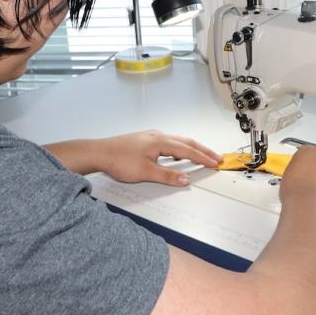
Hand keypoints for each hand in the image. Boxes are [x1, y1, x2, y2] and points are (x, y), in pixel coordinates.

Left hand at [94, 130, 221, 186]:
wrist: (99, 153)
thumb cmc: (119, 160)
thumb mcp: (145, 172)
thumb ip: (167, 176)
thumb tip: (185, 179)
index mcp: (160, 141)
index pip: (188, 150)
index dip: (203, 157)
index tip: (216, 162)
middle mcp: (158, 136)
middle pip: (186, 142)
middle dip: (202, 150)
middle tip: (216, 157)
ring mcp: (151, 137)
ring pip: (177, 141)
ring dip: (191, 148)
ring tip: (202, 156)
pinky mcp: (145, 140)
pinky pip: (168, 142)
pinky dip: (179, 148)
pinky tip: (176, 154)